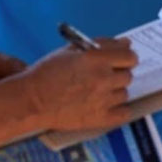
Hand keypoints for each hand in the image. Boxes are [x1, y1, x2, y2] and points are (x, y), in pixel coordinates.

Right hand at [20, 38, 137, 131]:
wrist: (30, 101)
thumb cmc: (47, 72)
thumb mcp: (71, 51)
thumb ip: (102, 45)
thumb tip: (126, 43)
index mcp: (97, 59)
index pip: (130, 57)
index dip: (126, 58)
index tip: (120, 61)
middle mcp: (104, 78)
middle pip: (128, 75)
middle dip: (118, 74)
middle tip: (103, 78)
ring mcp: (103, 100)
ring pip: (124, 93)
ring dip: (115, 92)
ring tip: (97, 93)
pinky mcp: (99, 118)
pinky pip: (124, 113)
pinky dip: (119, 110)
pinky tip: (107, 106)